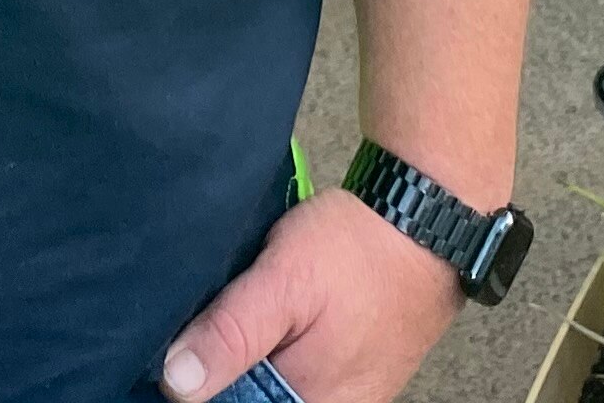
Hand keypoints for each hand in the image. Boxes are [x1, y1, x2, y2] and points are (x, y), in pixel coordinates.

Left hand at [159, 188, 463, 402]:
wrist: (428, 218)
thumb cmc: (358, 249)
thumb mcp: (284, 278)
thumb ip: (232, 332)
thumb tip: (175, 383)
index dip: (202, 382)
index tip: (185, 348)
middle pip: (254, 398)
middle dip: (228, 369)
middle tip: (224, 316)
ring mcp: (347, 395)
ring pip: (274, 387)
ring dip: (252, 359)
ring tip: (249, 313)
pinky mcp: (355, 373)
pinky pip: (299, 376)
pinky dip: (278, 352)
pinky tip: (273, 319)